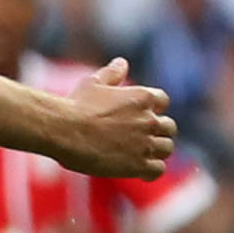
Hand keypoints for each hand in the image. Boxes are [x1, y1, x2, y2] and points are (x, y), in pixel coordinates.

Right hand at [52, 59, 174, 181]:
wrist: (64, 131)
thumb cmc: (76, 105)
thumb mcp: (93, 83)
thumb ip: (112, 74)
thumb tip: (122, 62)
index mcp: (142, 97)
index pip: (163, 101)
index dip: (154, 108)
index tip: (142, 115)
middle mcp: (149, 120)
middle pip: (169, 127)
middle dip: (158, 131)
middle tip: (141, 137)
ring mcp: (145, 143)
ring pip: (167, 148)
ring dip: (156, 150)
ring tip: (140, 153)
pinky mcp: (138, 165)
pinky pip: (158, 169)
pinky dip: (151, 170)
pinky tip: (139, 170)